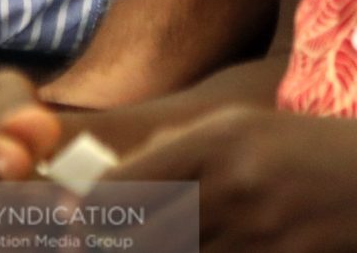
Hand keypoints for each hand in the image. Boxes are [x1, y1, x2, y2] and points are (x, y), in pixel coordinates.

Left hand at [106, 105, 356, 252]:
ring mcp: (260, 236)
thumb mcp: (231, 127)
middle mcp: (233, 190)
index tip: (75, 216)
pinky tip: (198, 248)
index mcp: (213, 145)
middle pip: (144, 235)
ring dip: (152, 250)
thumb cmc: (293, 148)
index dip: (92, 208)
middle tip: (88, 243)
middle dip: (111, 243)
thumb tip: (108, 180)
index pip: (128, 184)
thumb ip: (169, 151)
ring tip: (137, 242)